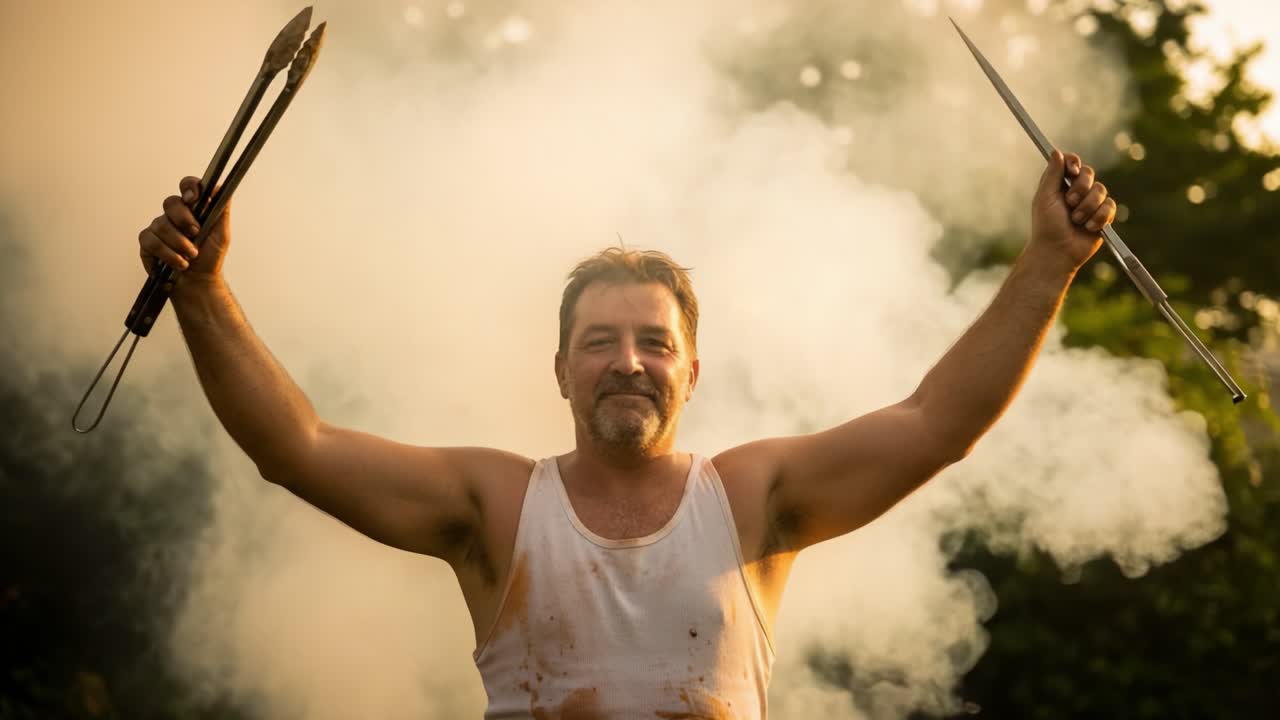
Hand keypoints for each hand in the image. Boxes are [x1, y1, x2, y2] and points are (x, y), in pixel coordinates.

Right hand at [138, 176, 231, 278]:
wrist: (199, 281)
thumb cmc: (210, 257)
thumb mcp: (222, 234)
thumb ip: (221, 211)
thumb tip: (220, 189)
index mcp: (192, 208)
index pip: (187, 186)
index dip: (188, 187)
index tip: (193, 197)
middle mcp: (173, 215)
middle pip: (171, 202)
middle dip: (184, 219)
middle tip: (196, 234)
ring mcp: (159, 227)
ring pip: (162, 224)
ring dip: (180, 243)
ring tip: (191, 255)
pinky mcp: (147, 242)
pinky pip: (152, 241)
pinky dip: (168, 254)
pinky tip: (179, 262)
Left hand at [1029, 149, 1115, 271]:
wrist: (1058, 251)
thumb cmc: (1046, 226)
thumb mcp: (1045, 198)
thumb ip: (1051, 175)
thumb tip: (1056, 152)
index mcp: (1060, 184)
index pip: (1072, 163)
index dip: (1074, 164)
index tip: (1071, 171)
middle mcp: (1076, 191)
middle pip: (1089, 173)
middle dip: (1081, 187)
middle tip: (1069, 202)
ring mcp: (1091, 203)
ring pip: (1101, 190)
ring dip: (1088, 206)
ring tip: (1076, 220)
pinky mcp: (1103, 216)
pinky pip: (1110, 206)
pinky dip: (1098, 217)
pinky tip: (1089, 228)